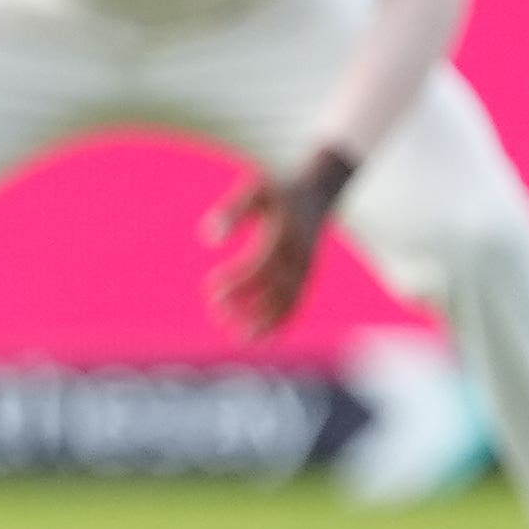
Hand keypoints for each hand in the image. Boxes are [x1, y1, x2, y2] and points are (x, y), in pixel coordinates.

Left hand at [202, 152, 348, 340]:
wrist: (320, 190)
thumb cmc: (279, 190)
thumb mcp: (255, 191)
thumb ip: (233, 211)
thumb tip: (208, 239)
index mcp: (284, 234)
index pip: (259, 264)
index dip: (236, 279)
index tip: (210, 290)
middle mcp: (299, 256)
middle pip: (274, 288)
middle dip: (248, 305)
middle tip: (217, 316)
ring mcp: (306, 268)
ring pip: (288, 301)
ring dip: (265, 320)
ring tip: (240, 338)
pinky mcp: (308, 275)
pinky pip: (297, 302)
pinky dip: (282, 320)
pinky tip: (263, 337)